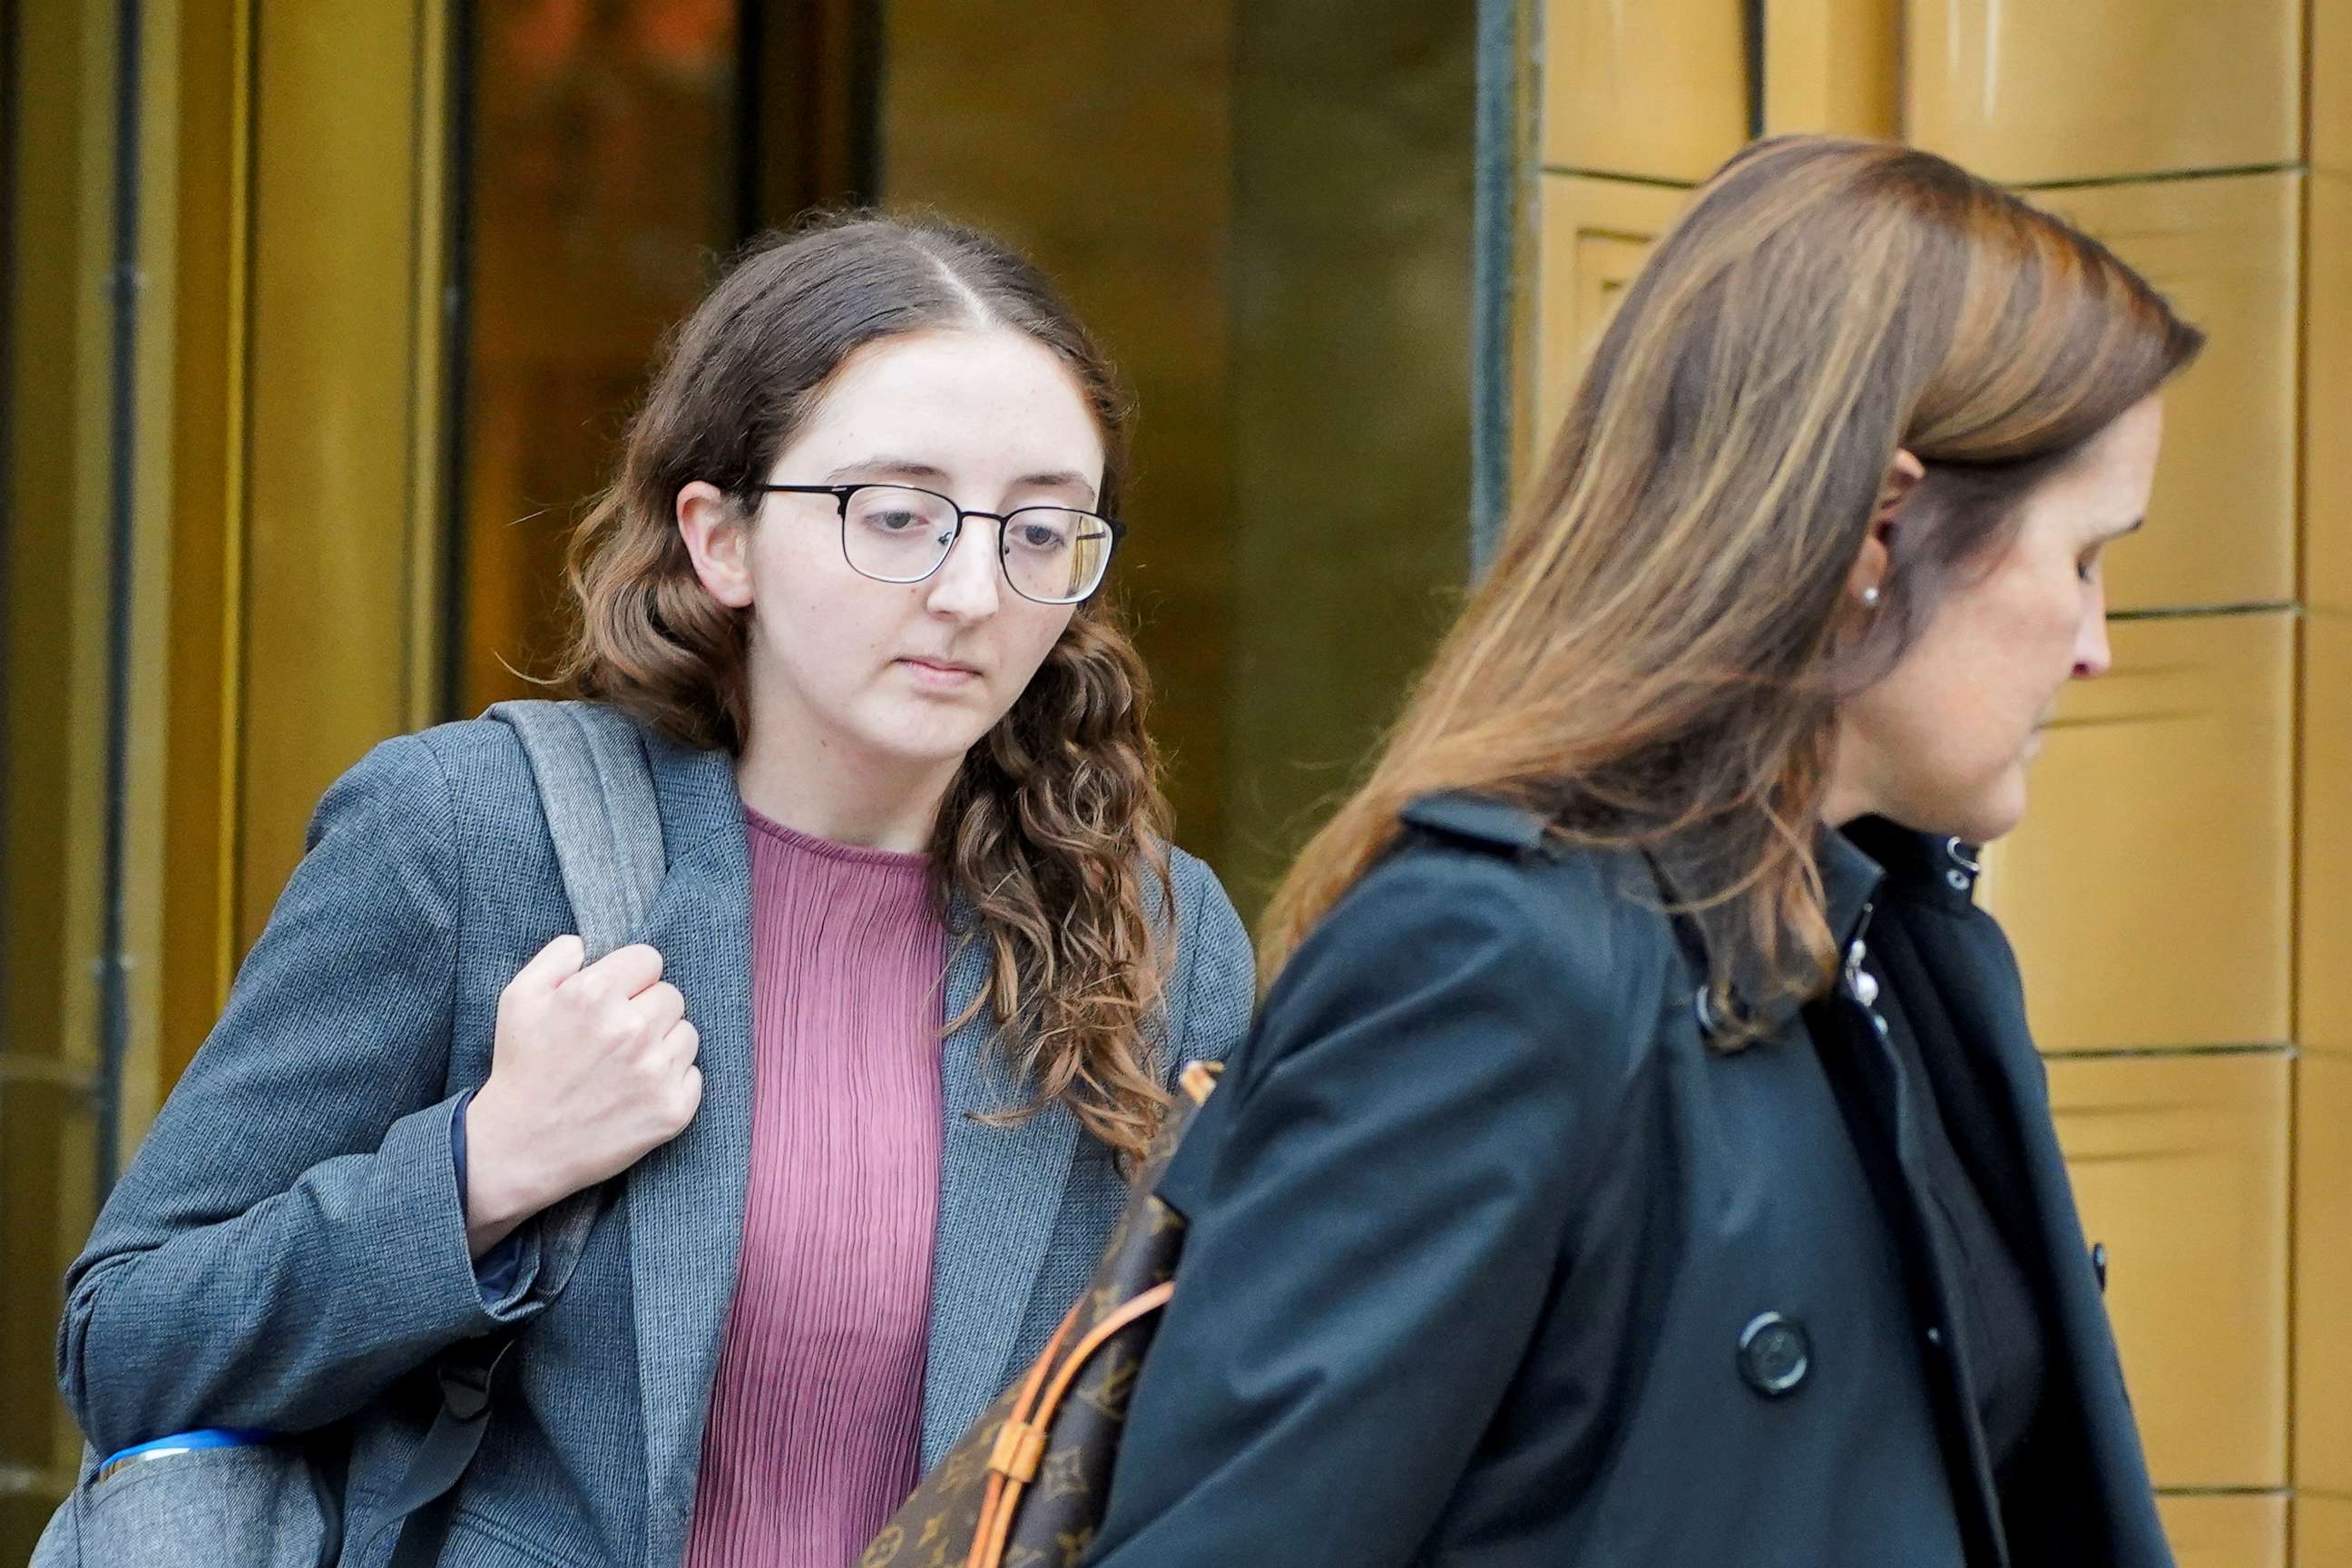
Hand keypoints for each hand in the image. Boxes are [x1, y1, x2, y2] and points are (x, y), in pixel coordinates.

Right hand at [462, 935, 701, 1255]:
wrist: (519, 1147)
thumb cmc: (520, 1067)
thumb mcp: (519, 997)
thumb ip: (558, 956)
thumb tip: (590, 942)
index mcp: (595, 993)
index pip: (649, 959)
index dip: (630, 978)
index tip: (614, 1000)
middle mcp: (631, 1028)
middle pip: (671, 995)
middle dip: (647, 1010)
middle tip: (616, 1038)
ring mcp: (655, 1071)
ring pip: (687, 1033)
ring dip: (663, 1044)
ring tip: (626, 1066)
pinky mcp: (672, 1110)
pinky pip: (694, 1075)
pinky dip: (672, 1082)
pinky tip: (638, 1092)